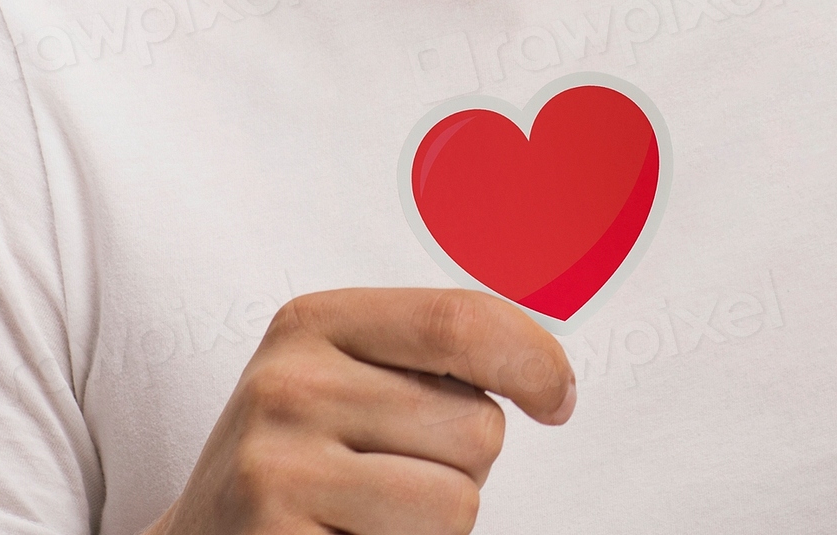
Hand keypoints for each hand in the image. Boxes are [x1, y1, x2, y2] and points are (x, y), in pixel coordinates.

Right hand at [143, 286, 574, 533]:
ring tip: (368, 516)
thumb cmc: (302, 460)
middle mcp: (288, 386)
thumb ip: (429, 353)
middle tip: (391, 474)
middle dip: (464, 463)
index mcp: (311, 322)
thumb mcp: (344, 374)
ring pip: (458, 506)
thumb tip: (549, 374)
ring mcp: (278, 472)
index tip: (558, 397)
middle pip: (475, 426)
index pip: (458, 322)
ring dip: (437, 526)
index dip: (532, 361)